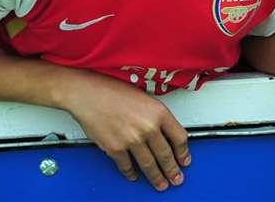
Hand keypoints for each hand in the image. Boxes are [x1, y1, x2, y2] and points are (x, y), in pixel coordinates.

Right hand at [61, 70, 191, 190]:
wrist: (89, 94)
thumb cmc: (114, 91)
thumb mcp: (145, 98)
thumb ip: (157, 117)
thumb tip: (165, 135)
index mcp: (159, 112)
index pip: (179, 138)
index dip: (183, 153)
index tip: (184, 160)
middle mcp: (148, 127)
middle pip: (165, 155)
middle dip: (172, 170)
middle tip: (176, 178)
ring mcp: (132, 140)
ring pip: (149, 164)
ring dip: (156, 177)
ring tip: (160, 184)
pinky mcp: (115, 148)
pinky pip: (127, 166)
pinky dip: (131, 173)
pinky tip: (135, 175)